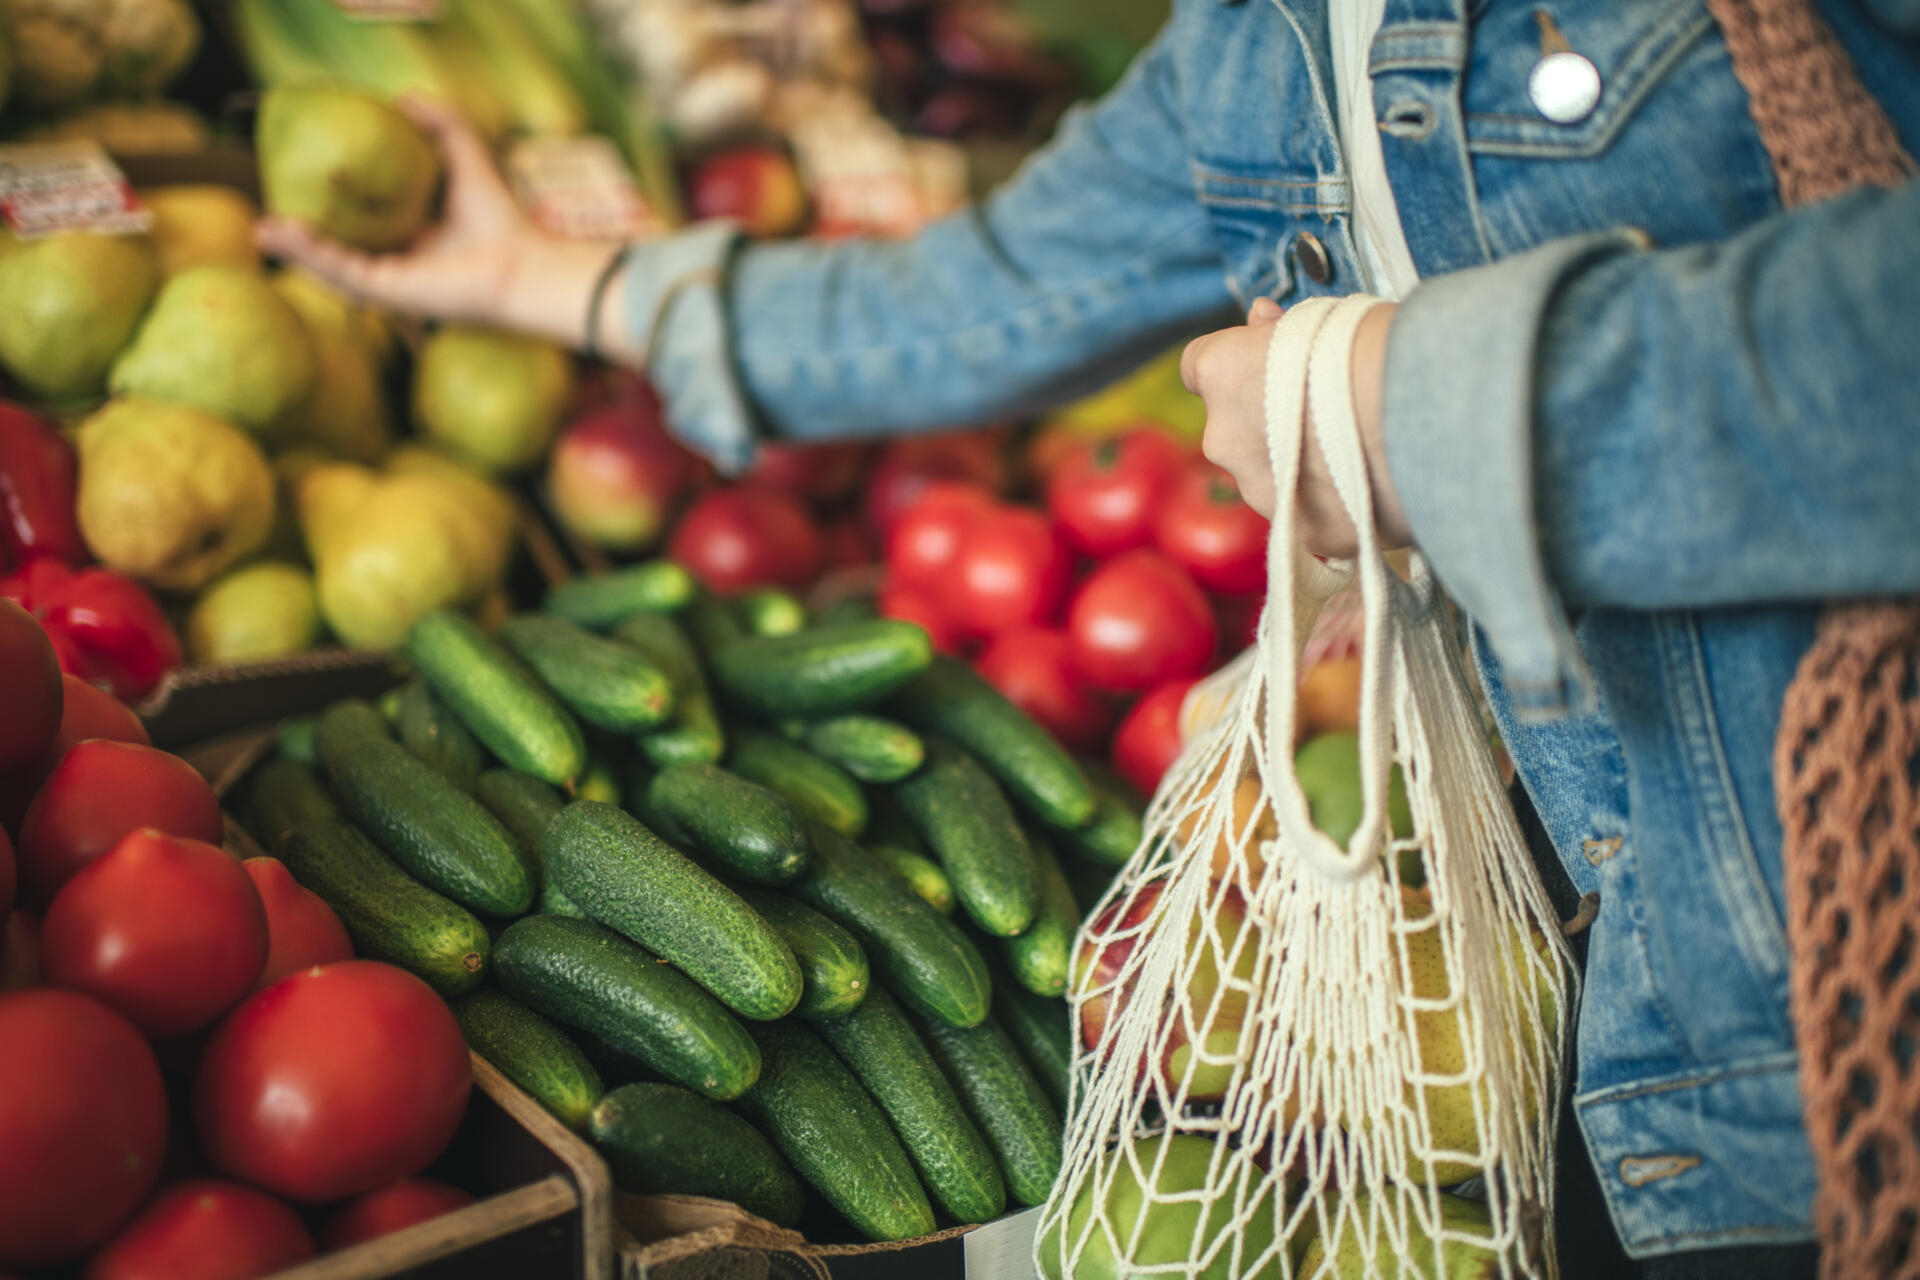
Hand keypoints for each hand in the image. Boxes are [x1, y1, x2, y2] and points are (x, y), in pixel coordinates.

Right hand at [255, 97, 623, 350]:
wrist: (522, 265)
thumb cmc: (502, 220)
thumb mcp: (466, 158)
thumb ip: (443, 125)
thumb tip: (405, 97)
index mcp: (414, 240)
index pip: (363, 225)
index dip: (330, 207)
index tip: (298, 182)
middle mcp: (399, 264)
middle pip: (339, 249)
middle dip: (301, 236)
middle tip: (267, 210)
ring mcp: (391, 283)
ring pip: (331, 266)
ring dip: (296, 248)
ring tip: (262, 226)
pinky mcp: (388, 294)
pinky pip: (340, 272)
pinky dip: (310, 255)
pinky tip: (284, 233)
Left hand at [1180, 297, 1408, 557]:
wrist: (1425, 416)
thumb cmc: (1376, 350)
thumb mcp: (1322, 319)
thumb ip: (1278, 330)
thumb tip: (1261, 320)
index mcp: (1222, 373)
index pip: (1199, 367)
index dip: (1234, 367)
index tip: (1263, 365)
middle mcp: (1225, 439)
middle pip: (1237, 430)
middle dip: (1271, 423)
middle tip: (1330, 411)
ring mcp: (1260, 493)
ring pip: (1271, 478)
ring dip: (1302, 467)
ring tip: (1362, 450)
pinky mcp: (1304, 534)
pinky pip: (1312, 517)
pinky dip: (1335, 505)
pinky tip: (1376, 486)